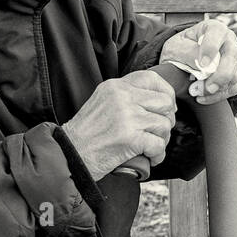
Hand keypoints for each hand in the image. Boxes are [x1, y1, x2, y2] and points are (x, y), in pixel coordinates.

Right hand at [61, 67, 177, 180]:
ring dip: (162, 140)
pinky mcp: (130, 138)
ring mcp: (127, 117)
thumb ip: (126, 97)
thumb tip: (160, 100)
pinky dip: (157, 155)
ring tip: (150, 147)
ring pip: (164, 125)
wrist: (70, 153)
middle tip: (158, 132)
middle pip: (165, 102)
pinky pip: (159, 145)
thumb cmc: (87, 134)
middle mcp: (122, 97)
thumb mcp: (103, 102)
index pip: (152, 79)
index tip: (167, 107)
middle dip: (167, 120)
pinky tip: (150, 158)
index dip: (166, 93)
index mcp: (116, 86)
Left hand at [160, 19, 236, 105]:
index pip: (218, 33)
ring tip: (197, 93)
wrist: (183, 62)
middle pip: (233, 55)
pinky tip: (204, 98)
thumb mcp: (177, 48)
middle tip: (204, 88)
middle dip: (220, 75)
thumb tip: (202, 65)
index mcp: (214, 28)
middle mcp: (230, 40)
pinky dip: (220, 95)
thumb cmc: (181, 50)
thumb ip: (188, 53)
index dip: (211, 49)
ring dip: (218, 88)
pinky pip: (236, 87)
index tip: (201, 65)